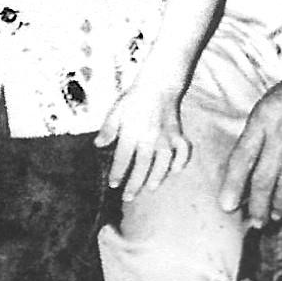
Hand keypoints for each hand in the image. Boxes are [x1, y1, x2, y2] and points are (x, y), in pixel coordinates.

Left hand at [96, 73, 191, 200]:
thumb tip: (98, 145)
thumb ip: (108, 129)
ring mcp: (167, 136)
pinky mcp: (178, 133)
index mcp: (132, 131)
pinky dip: (181, 162)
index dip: (117, 172)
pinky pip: (183, 150)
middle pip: (143, 164)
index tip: (113, 184)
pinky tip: (174, 171)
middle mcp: (150, 135)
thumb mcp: (116, 111)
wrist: (159, 83)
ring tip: (151, 188)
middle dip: (135, 182)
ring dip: (157, 176)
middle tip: (128, 197)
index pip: (123, 157)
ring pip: (164, 161)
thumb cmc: (135, 98)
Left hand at [220, 56, 281, 225]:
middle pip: (264, 178)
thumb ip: (257, 132)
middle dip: (257, 205)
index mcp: (263, 118)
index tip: (227, 206)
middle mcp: (281, 131)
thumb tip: (246, 166)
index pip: (242, 158)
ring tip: (275, 216)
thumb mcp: (269, 102)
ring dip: (279, 205)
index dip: (232, 185)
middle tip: (255, 221)